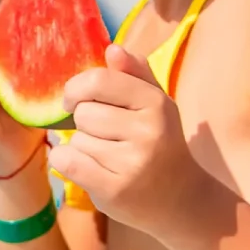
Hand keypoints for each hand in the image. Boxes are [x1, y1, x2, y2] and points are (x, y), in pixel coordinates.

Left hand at [47, 44, 204, 237]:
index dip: (76, 89)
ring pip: (76, 140)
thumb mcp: (157, 104)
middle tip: (108, 138)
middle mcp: (147, 132)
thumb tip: (112, 49)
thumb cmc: (162, 144)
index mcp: (156, 103)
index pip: (98, 81)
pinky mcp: (115, 190)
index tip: (74, 100)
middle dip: (86, 124)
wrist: (183, 199)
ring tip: (109, 158)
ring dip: (83, 148)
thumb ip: (135, 74)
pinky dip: (67, 163)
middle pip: (82, 114)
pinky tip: (87, 168)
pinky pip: (67, 162)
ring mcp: (132, 163)